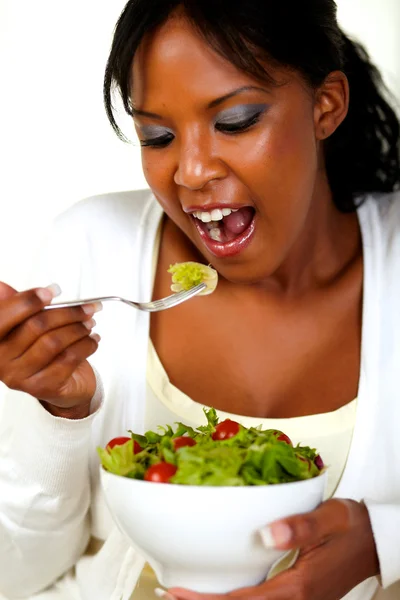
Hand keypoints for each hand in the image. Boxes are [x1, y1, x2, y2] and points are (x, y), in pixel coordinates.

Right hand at [0, 282, 101, 418]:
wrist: (62, 387)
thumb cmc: (42, 352)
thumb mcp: (26, 326)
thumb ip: (16, 305)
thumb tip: (2, 287)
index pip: (3, 317)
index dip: (28, 301)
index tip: (52, 291)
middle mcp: (1, 361)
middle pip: (35, 326)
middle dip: (66, 312)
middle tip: (86, 307)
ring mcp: (20, 376)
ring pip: (53, 342)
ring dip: (78, 328)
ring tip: (89, 322)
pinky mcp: (42, 387)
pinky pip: (68, 359)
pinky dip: (86, 345)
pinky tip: (92, 339)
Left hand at [165, 499, 378, 599]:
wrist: (376, 541)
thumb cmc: (353, 527)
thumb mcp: (330, 518)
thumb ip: (300, 526)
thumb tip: (266, 533)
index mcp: (299, 586)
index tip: (177, 593)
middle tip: (170, 594)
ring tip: (186, 595)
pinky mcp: (297, 596)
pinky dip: (236, 599)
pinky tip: (222, 591)